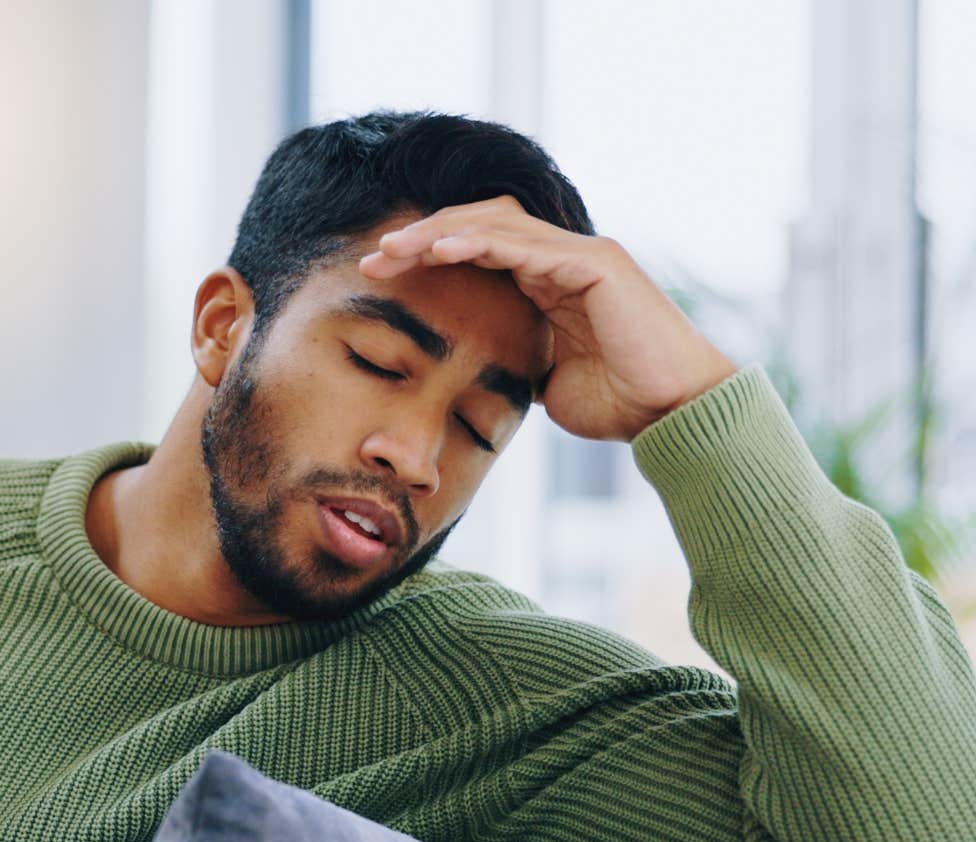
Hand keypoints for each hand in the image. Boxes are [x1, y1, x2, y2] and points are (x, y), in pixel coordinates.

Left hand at [358, 197, 737, 441]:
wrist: (671, 415)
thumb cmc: (617, 403)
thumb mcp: (544, 382)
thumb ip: (514, 361)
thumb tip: (479, 372)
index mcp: (548, 280)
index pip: (476, 248)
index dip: (425, 255)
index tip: (378, 274)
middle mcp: (563, 257)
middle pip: (478, 224)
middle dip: (422, 236)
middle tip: (374, 258)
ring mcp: (581, 254)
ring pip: (495, 224)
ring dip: (439, 233)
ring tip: (394, 249)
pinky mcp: (595, 262)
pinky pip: (526, 244)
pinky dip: (480, 242)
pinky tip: (440, 251)